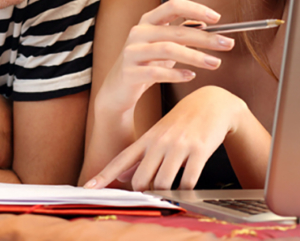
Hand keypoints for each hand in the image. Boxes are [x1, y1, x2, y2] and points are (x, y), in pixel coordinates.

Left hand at [86, 86, 249, 190]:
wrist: (211, 103)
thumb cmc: (181, 121)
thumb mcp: (158, 133)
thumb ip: (141, 155)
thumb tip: (122, 176)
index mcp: (147, 138)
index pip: (120, 159)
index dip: (104, 175)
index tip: (89, 188)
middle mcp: (159, 142)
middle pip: (140, 179)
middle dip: (143, 193)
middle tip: (151, 196)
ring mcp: (179, 145)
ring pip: (163, 183)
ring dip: (166, 194)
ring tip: (171, 193)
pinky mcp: (199, 150)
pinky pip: (188, 180)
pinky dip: (186, 190)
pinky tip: (187, 189)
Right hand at [94, 0, 234, 116]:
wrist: (117, 89)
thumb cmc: (144, 63)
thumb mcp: (161, 44)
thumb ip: (179, 32)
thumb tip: (205, 23)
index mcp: (147, 21)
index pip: (173, 6)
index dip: (196, 9)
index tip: (217, 18)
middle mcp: (138, 33)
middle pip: (176, 31)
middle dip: (205, 38)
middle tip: (227, 44)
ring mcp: (132, 52)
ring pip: (168, 50)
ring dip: (195, 56)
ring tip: (215, 63)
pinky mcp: (130, 72)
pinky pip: (156, 72)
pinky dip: (176, 74)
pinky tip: (191, 76)